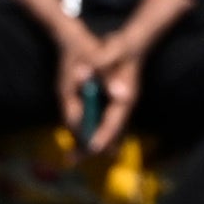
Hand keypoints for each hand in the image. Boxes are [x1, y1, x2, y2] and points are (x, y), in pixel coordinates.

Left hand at [77, 22, 154, 156]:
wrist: (132, 42)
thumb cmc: (122, 46)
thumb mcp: (113, 50)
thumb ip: (105, 65)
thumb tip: (106, 84)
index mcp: (126, 96)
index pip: (115, 121)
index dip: (104, 135)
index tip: (92, 148)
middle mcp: (124, 105)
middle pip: (109, 133)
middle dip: (91, 146)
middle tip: (73, 160)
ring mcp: (119, 107)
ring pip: (104, 131)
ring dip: (88, 142)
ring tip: (71, 158)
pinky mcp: (112, 106)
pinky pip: (100, 124)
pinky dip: (89, 132)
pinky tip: (76, 141)